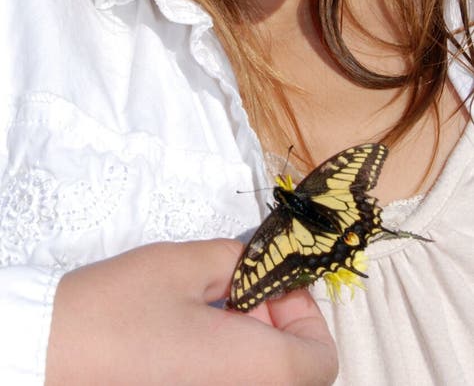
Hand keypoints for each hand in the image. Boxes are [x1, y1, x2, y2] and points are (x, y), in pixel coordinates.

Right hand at [46, 239, 336, 384]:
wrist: (49, 355)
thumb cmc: (117, 311)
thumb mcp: (186, 265)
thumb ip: (240, 261)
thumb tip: (260, 267)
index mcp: (253, 371)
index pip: (321, 360)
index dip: (306, 314)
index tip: (272, 284)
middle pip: (294, 373)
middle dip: (278, 324)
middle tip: (240, 289)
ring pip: (260, 379)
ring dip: (253, 341)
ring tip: (212, 305)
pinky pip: (229, 383)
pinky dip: (228, 360)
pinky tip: (193, 331)